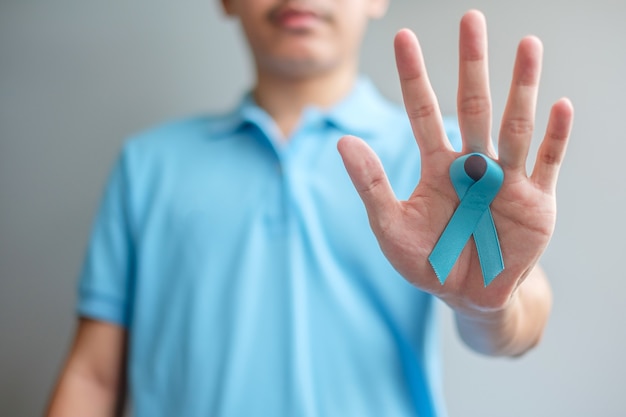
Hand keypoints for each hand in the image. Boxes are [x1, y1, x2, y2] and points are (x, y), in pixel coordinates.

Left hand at [337, 10, 572, 314]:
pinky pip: (546, 164)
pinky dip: (553, 137)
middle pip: (472, 106)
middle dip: (471, 64)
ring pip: (513, 124)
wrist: (467, 295)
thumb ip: (371, 184)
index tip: (404, 37)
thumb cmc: (428, 260)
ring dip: (521, 86)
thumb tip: (343, 139)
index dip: (414, 77)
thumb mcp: (391, 226)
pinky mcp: (537, 201)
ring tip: (527, 45)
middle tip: (472, 19)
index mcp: (437, 166)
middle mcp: (473, 163)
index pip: (423, 113)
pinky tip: (558, 106)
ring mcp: (507, 179)